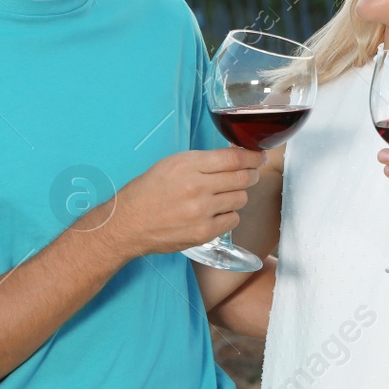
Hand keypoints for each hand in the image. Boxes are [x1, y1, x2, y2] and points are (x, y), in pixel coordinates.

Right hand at [102, 147, 263, 259]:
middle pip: (242, 178)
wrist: (128, 223)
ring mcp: (201, 212)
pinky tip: (216, 211)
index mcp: (188, 165)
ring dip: (237, 194)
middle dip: (250, 174)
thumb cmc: (148, 191)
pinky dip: (229, 214)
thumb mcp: (172, 164)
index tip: (259, 156)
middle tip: (249, 173)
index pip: (234, 158)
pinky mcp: (203, 233)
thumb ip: (204, 160)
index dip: (253, 157)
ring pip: (240, 199)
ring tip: (223, 194)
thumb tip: (235, 156)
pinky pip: (233, 220)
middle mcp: (197, 187)